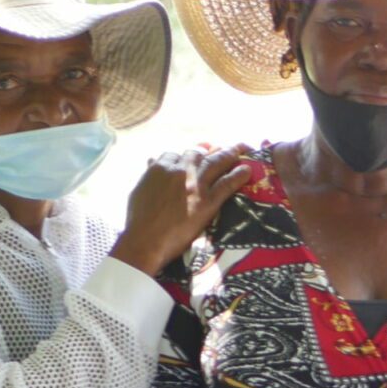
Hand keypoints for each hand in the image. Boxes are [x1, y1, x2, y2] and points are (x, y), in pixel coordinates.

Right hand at [111, 147, 252, 274]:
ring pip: (216, 163)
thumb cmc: (139, 218)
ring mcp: (195, 185)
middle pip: (200, 155)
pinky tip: (248, 170)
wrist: (146, 239)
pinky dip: (238, 175)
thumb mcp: (140, 189)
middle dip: (213, 150)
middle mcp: (180, 171)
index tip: (200, 153)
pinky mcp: (208, 201)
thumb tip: (152, 160)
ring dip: (230, 154)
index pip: (178, 154)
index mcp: (161, 167)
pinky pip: (227, 184)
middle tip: (226, 148)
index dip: (191, 154)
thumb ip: (150, 173)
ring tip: (242, 149)